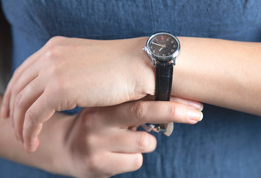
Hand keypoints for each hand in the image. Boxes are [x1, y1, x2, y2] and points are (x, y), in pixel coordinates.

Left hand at [1, 36, 154, 151]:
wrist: (140, 65)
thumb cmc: (122, 67)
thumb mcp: (89, 62)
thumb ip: (72, 70)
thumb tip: (66, 88)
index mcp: (56, 47)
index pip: (24, 71)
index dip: (14, 92)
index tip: (13, 110)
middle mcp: (50, 56)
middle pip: (18, 87)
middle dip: (12, 111)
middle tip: (14, 128)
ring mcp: (53, 71)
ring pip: (22, 104)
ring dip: (20, 126)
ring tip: (25, 141)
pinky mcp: (59, 89)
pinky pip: (33, 116)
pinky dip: (29, 132)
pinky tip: (34, 143)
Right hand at [46, 98, 202, 177]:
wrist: (64, 147)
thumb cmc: (99, 124)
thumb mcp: (109, 107)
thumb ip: (134, 102)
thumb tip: (176, 97)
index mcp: (103, 102)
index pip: (140, 96)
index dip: (169, 98)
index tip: (193, 101)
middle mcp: (97, 120)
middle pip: (142, 112)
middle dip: (174, 112)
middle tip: (196, 114)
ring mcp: (96, 143)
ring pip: (144, 143)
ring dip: (147, 142)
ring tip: (130, 140)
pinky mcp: (97, 165)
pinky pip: (135, 162)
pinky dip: (135, 158)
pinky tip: (119, 154)